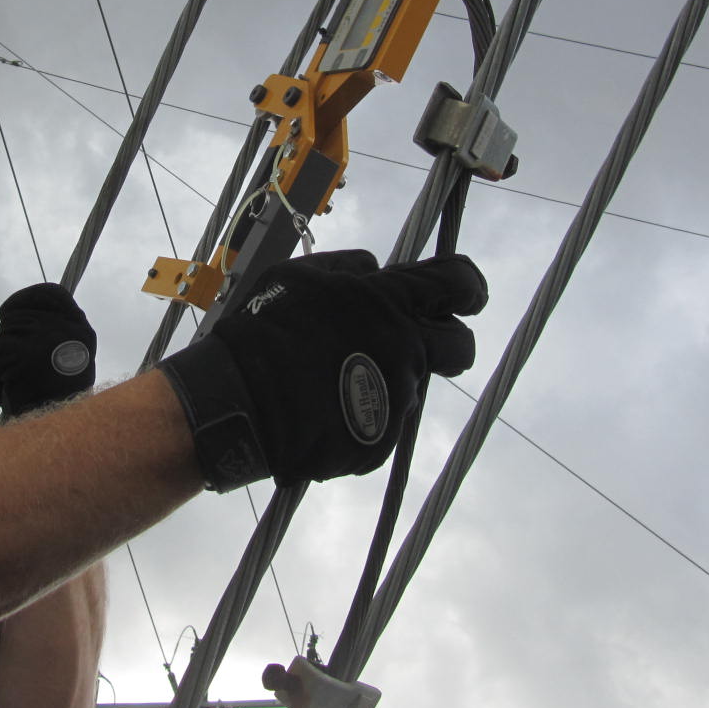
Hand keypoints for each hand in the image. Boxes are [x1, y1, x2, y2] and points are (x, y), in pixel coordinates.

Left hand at [0, 283, 96, 417]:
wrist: (52, 442)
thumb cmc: (53, 410)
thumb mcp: (61, 367)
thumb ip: (50, 339)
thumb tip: (15, 317)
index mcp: (82, 332)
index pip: (52, 294)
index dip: (25, 300)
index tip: (6, 314)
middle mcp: (70, 330)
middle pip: (16, 319)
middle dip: (5, 347)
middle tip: (14, 380)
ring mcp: (47, 340)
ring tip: (10, 392)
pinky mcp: (22, 354)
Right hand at [156, 251, 486, 490]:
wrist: (238, 403)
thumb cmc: (264, 331)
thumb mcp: (300, 276)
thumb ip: (349, 268)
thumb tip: (376, 268)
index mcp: (388, 302)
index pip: (457, 283)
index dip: (470, 287)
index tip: (470, 295)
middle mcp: (404, 349)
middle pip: (460, 346)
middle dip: (448, 341)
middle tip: (418, 340)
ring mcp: (395, 398)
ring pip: (413, 383)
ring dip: (389, 376)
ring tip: (337, 376)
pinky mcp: (380, 439)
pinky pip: (384, 419)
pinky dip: (363, 412)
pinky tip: (325, 405)